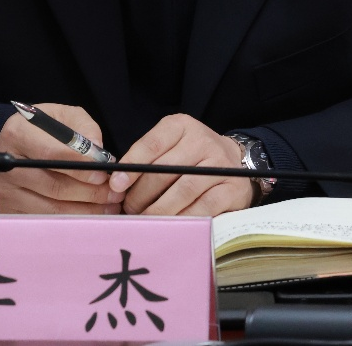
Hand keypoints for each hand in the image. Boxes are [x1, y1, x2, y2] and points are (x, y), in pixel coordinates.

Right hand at [0, 103, 122, 214]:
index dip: (80, 166)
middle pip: (52, 186)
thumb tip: (98, 153)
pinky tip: (92, 214)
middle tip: (116, 194)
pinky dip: (72, 221)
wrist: (17, 144)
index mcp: (17, 133)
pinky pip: (45, 221)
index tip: (104, 173)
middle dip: (90, 192)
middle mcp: (6, 164)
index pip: (51, 153)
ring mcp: (5, 191)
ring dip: (86, 210)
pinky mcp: (9, 210)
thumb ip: (84, 127)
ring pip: (51, 208)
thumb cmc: (46, 129)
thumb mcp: (65, 116)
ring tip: (110, 206)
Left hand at [112, 114, 253, 216]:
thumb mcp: (170, 147)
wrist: (235, 162)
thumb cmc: (192, 157)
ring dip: (159, 210)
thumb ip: (147, 160)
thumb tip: (118, 184)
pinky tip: (170, 226)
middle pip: (165, 170)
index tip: (116, 185)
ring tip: (144, 220)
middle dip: (141, 194)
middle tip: (128, 210)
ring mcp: (220, 165)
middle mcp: (202, 141)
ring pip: (182, 190)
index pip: (152, 144)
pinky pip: (203, 207)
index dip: (132, 166)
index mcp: (182, 126)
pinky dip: (183, 219)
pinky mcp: (232, 189)